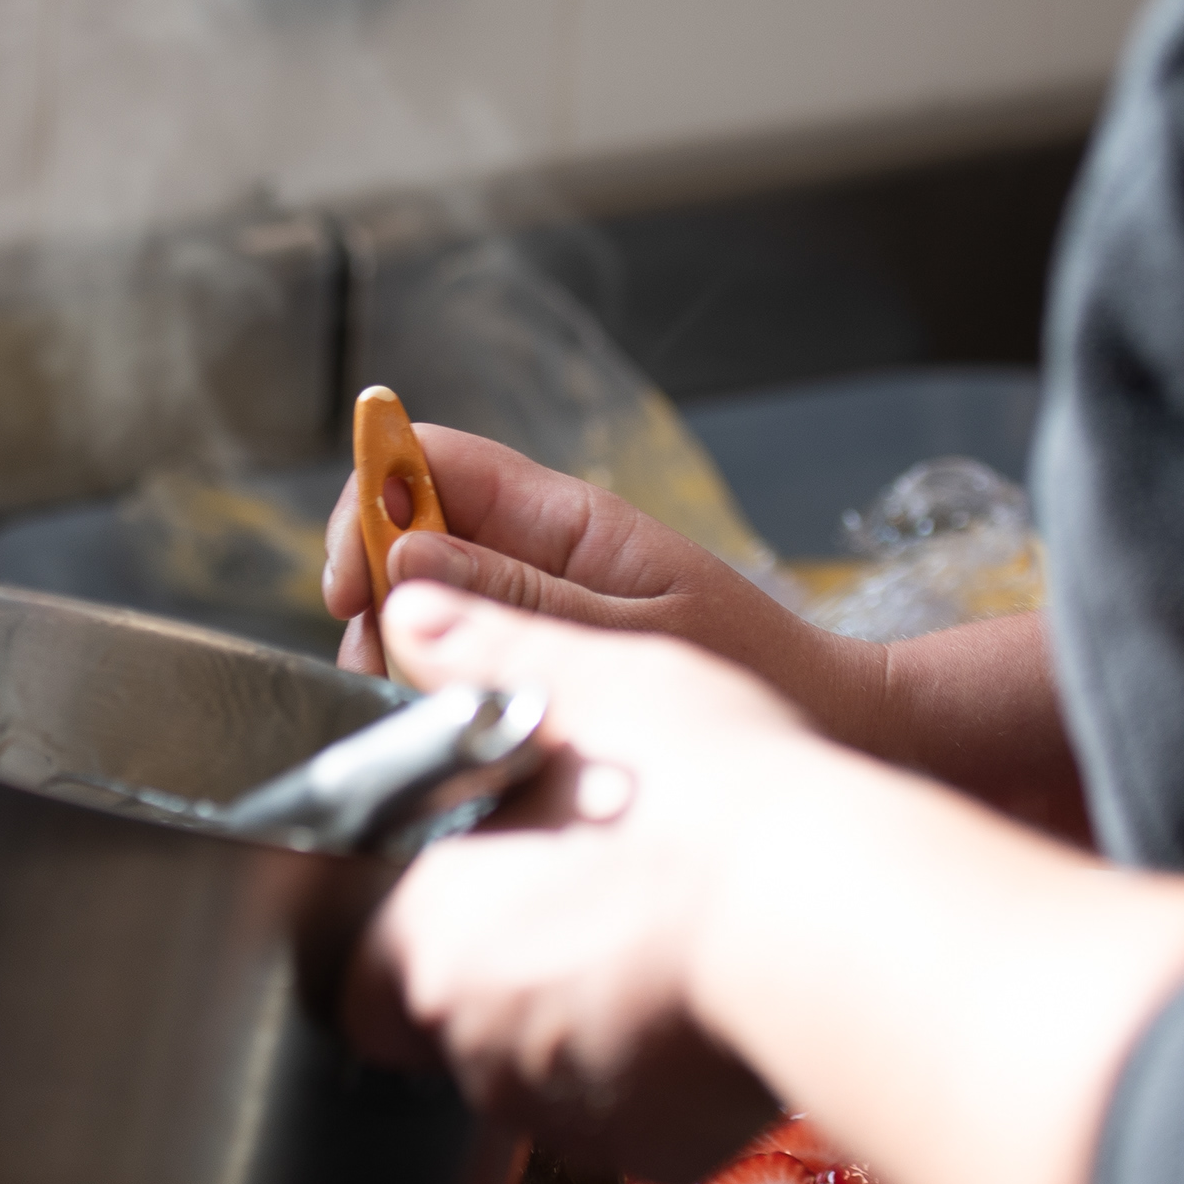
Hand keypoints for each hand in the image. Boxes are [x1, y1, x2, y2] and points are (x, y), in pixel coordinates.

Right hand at [321, 424, 828, 701]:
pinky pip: (460, 645)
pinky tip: (453, 723)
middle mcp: (543, 548)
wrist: (833, 719)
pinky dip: (435, 679)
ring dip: (399, 645)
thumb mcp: (635, 634)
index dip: (368, 502)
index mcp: (568, 517)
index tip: (350, 588)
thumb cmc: (754, 670)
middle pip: (409, 528)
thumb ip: (522, 597)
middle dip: (375, 592)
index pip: (431, 460)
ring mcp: (540, 599)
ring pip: (423, 595)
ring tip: (424, 707)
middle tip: (386, 670)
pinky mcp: (545, 652)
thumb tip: (408, 554)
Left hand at [346, 581, 814, 1182]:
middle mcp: (475, 1044)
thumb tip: (412, 613)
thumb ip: (483, 653)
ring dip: (575, 1025)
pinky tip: (695, 1005)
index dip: (405, 940)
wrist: (831, 912)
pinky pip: (627, 1117)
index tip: (463, 902)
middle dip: (501, 981)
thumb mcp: (589, 685)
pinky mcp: (650, 1149)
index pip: (359, 977)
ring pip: (541, 1075)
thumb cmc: (704, 795)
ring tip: (648, 949)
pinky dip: (649, 1074)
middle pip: (452, 1029)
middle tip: (577, 909)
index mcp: (426, 941)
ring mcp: (564, 1110)